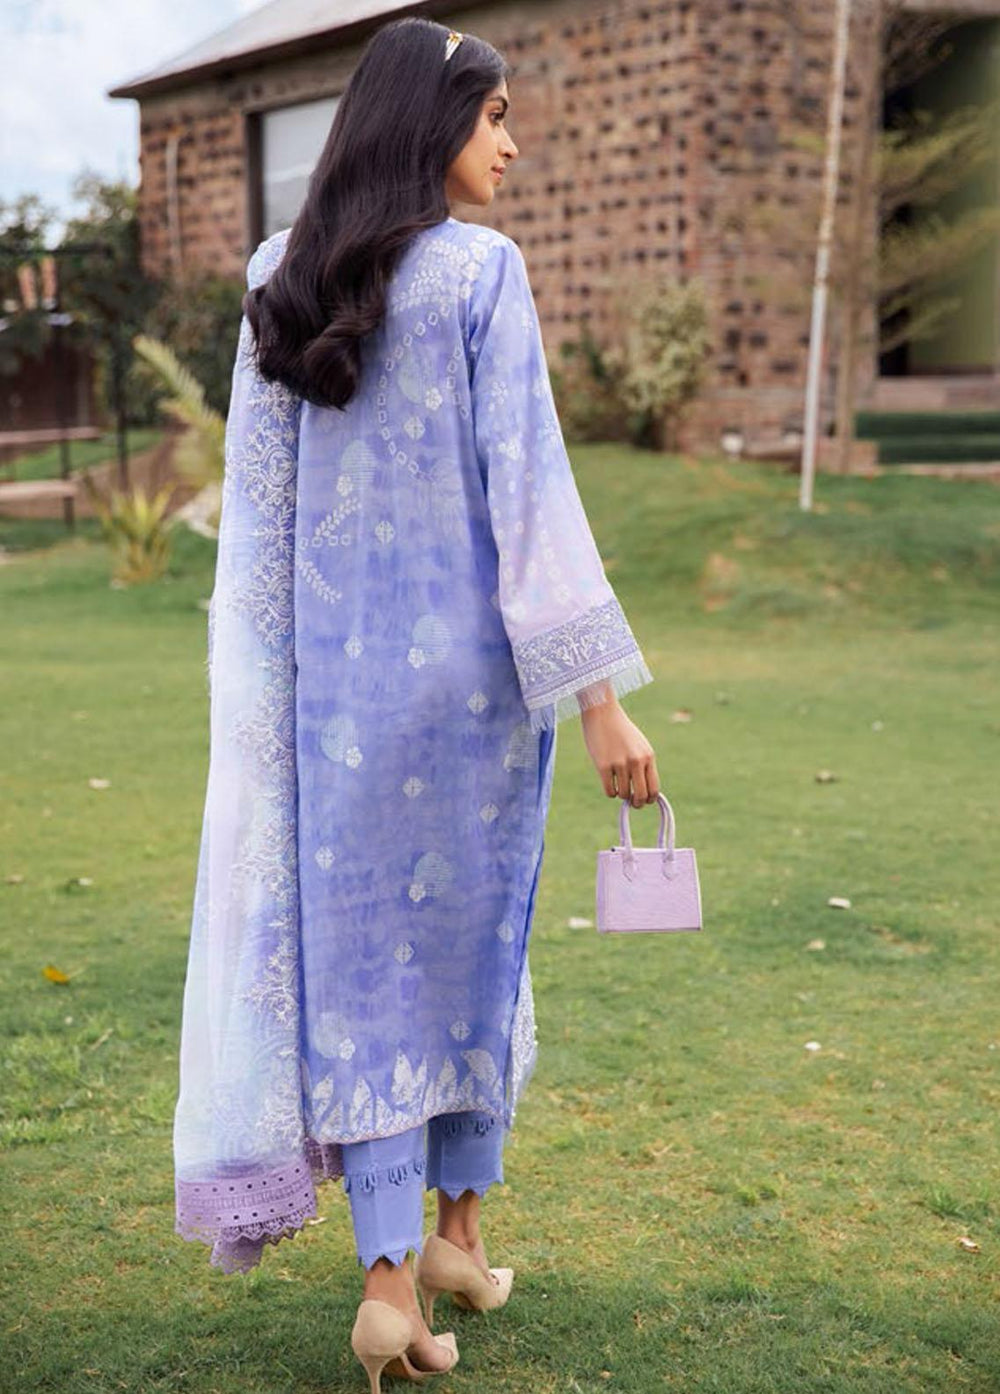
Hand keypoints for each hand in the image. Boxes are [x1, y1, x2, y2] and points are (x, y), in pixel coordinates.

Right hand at [579, 688, 659, 807]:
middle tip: (631, 801)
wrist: (602, 712)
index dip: (649, 799)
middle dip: (636, 803)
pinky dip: (610, 791)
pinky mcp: (603, 765)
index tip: (643, 800)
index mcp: (648, 756)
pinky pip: (610, 791)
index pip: (654, 788)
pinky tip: (608, 782)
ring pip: (623, 794)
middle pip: (641, 796)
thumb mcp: (639, 745)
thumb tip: (644, 792)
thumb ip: (643, 765)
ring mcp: (620, 763)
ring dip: (620, 794)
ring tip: (617, 784)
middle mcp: (636, 761)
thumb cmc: (620, 730)